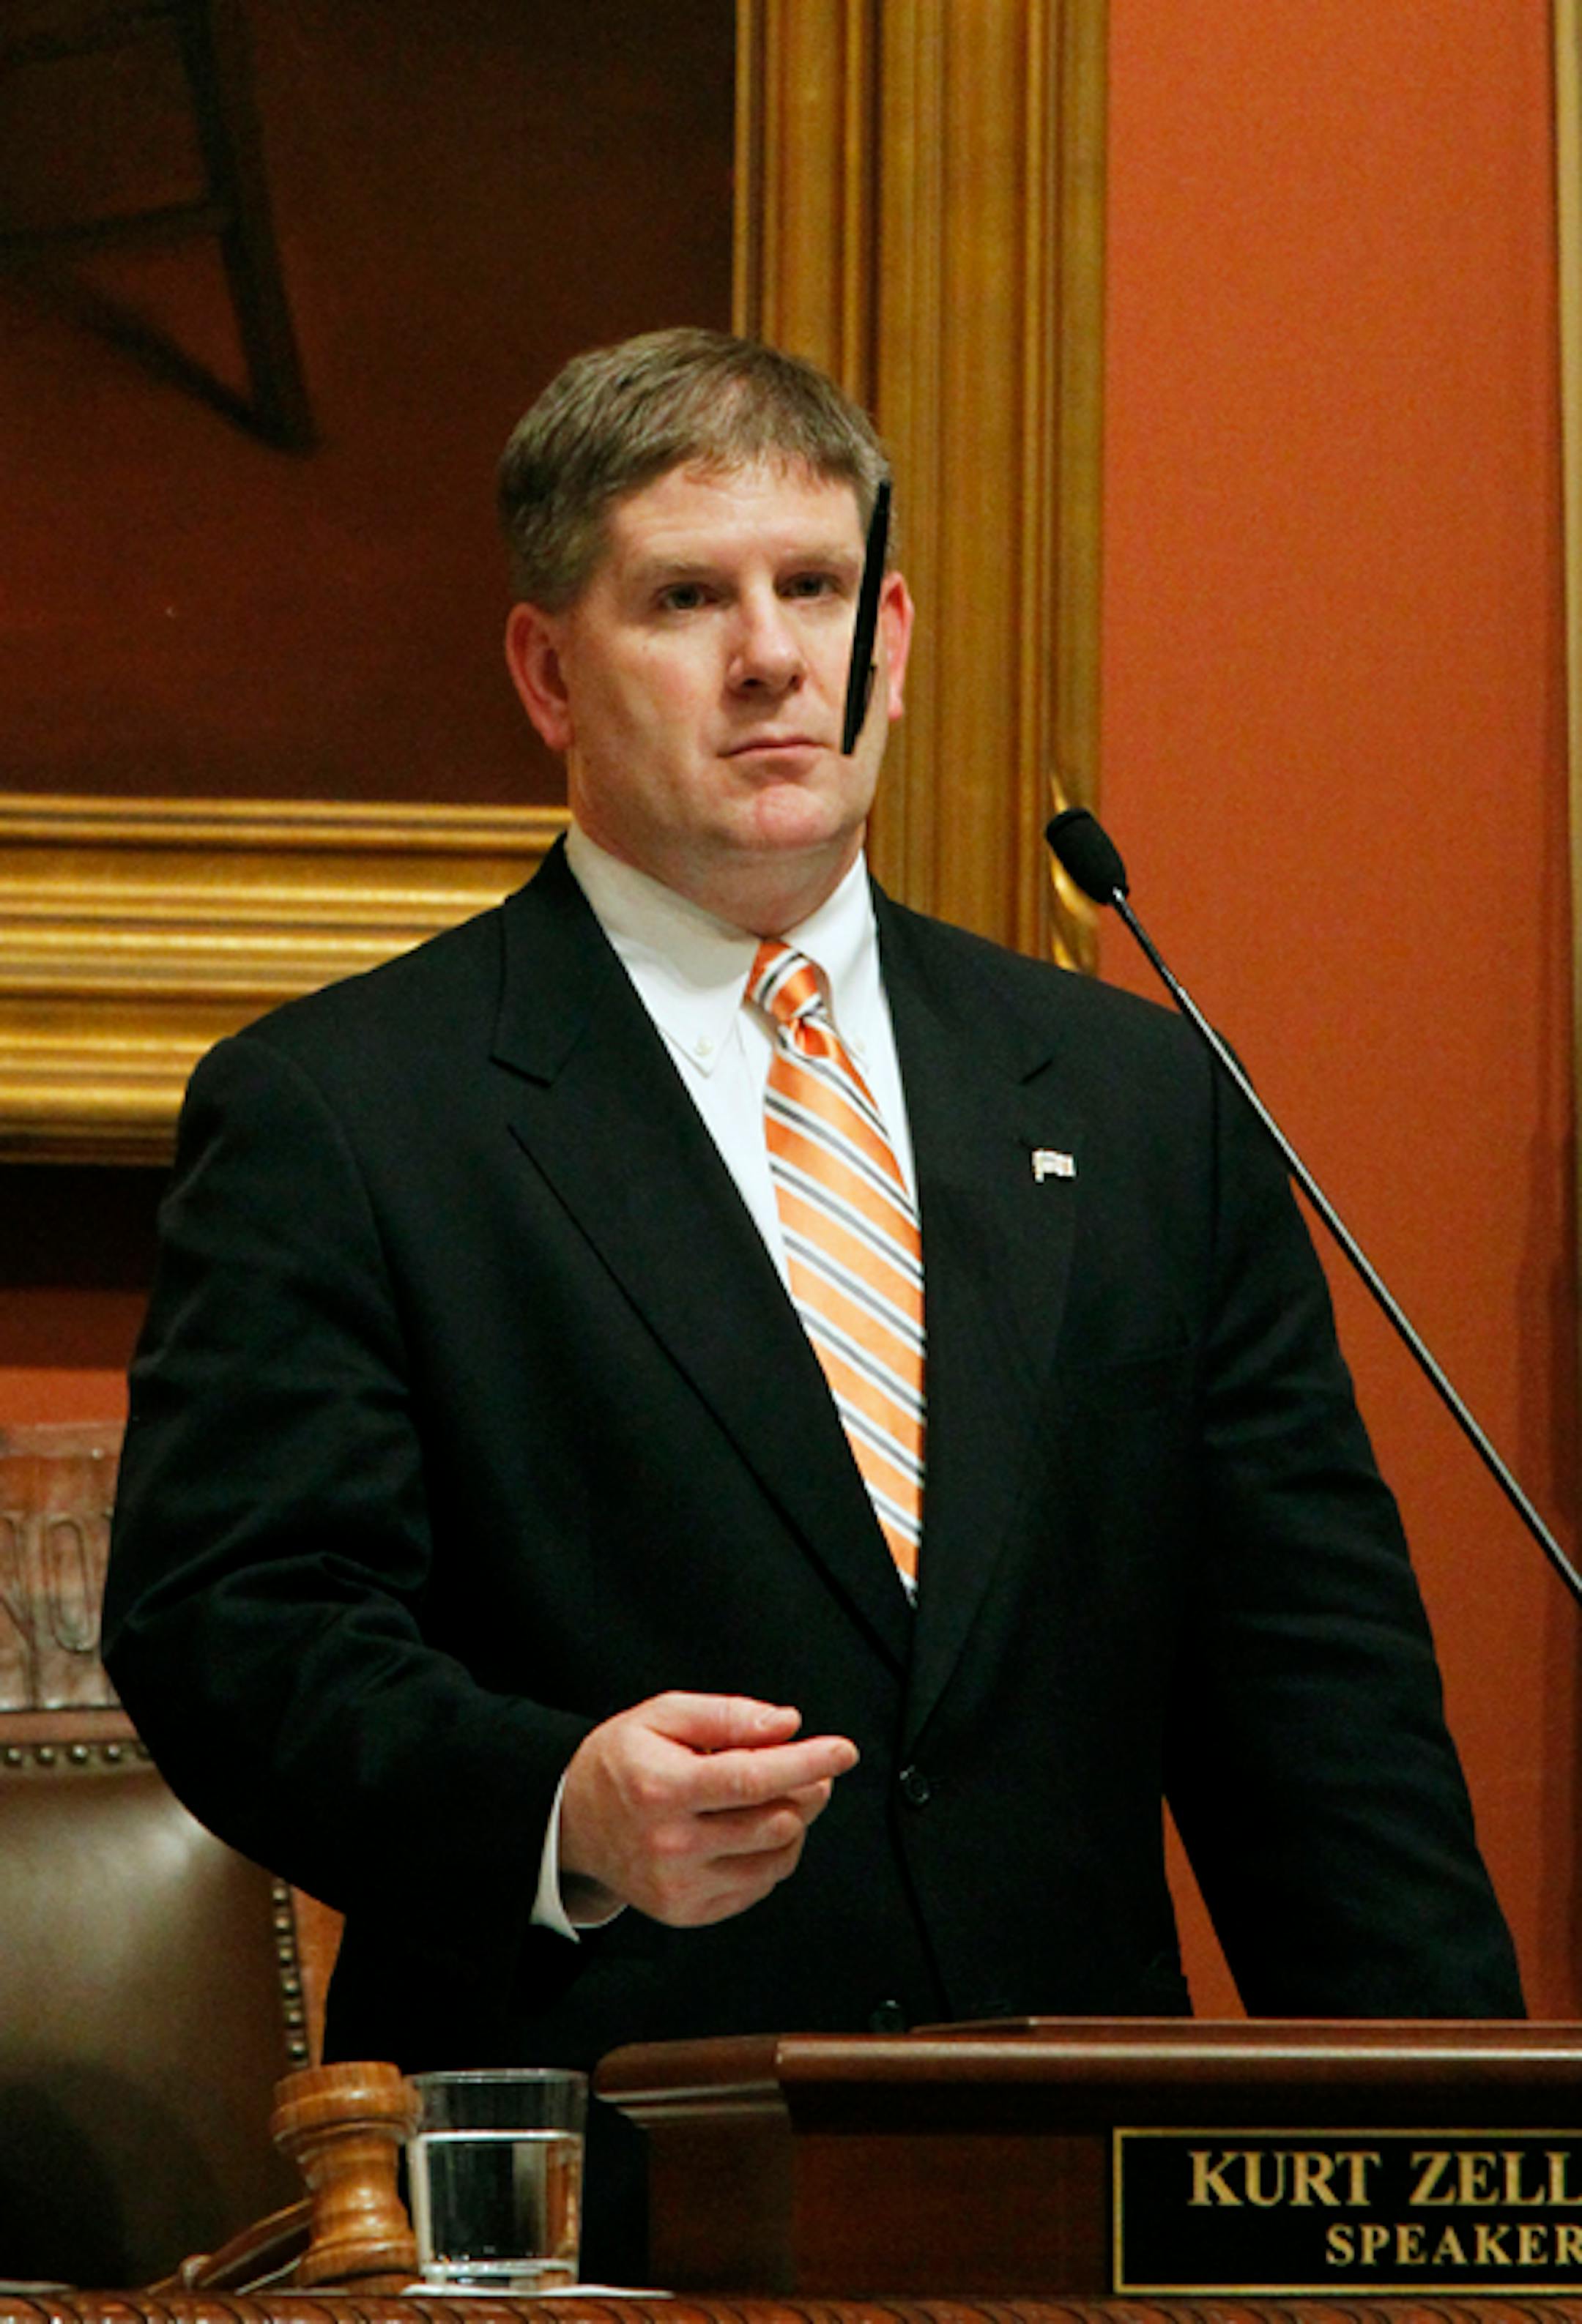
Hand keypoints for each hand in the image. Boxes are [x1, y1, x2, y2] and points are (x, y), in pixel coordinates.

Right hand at [558, 1691, 858, 1927]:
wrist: (572, 1822)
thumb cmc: (621, 1761)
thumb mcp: (662, 1715)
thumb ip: (726, 1716)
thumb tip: (786, 1726)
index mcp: (662, 1789)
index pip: (751, 1779)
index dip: (806, 1763)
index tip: (844, 1751)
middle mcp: (670, 1845)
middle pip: (773, 1821)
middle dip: (807, 1789)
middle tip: (808, 1767)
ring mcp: (679, 1886)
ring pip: (776, 1858)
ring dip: (793, 1822)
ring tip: (774, 1796)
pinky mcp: (687, 1912)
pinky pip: (760, 1885)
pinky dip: (771, 1854)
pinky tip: (750, 1828)